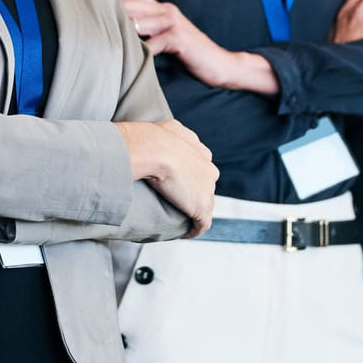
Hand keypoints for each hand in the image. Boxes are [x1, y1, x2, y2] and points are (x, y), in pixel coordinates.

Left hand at [117, 0, 277, 95]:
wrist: (220, 64)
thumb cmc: (188, 53)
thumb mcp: (165, 37)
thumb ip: (147, 29)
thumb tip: (118, 30)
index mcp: (160, 8)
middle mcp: (165, 10)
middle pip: (131, 3)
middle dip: (110, 8)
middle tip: (87, 15)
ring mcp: (173, 22)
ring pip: (140, 20)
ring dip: (122, 29)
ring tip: (102, 36)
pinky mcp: (179, 38)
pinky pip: (155, 42)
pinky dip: (142, 49)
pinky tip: (130, 56)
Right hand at [117, 119, 217, 235]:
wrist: (153, 149)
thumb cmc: (153, 138)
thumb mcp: (167, 129)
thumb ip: (173, 135)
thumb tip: (163, 136)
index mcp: (201, 152)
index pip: (201, 167)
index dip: (191, 176)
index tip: (178, 183)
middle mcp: (209, 169)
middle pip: (205, 186)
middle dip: (194, 194)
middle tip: (176, 203)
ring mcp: (207, 189)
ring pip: (205, 204)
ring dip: (194, 212)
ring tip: (180, 220)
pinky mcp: (201, 207)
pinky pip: (202, 223)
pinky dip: (195, 230)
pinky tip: (186, 234)